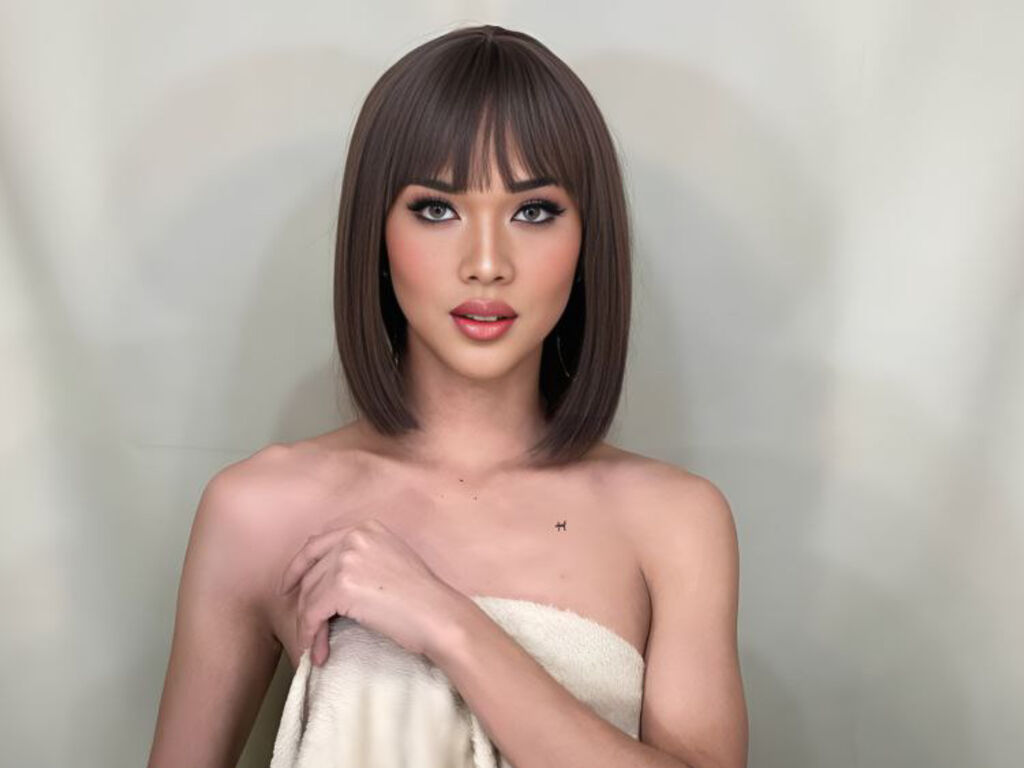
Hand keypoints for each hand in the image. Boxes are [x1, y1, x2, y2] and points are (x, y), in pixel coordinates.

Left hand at [278, 517, 462, 665]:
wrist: (438, 615)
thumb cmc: (421, 597)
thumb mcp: (389, 559)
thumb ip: (360, 558)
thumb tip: (323, 579)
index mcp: (365, 527)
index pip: (316, 545)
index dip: (297, 568)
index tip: (287, 587)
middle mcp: (353, 536)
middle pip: (310, 573)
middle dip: (305, 605)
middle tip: (307, 632)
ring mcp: (346, 559)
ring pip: (308, 596)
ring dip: (309, 626)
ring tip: (316, 648)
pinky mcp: (341, 586)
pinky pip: (312, 614)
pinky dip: (311, 635)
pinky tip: (317, 651)